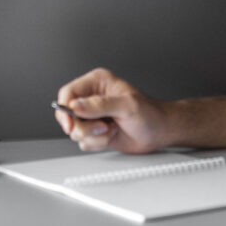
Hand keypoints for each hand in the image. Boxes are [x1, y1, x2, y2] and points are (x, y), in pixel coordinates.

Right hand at [54, 67, 170, 152]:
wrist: (160, 132)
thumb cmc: (150, 114)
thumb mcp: (126, 106)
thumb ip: (100, 105)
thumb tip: (76, 105)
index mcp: (97, 83)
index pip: (68, 93)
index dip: (65, 109)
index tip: (71, 123)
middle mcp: (92, 98)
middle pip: (68, 115)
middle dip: (84, 126)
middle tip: (102, 126)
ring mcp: (93, 116)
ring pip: (75, 130)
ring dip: (93, 135)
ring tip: (110, 129)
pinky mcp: (95, 131)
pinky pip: (83, 141)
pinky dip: (97, 143)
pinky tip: (112, 135)